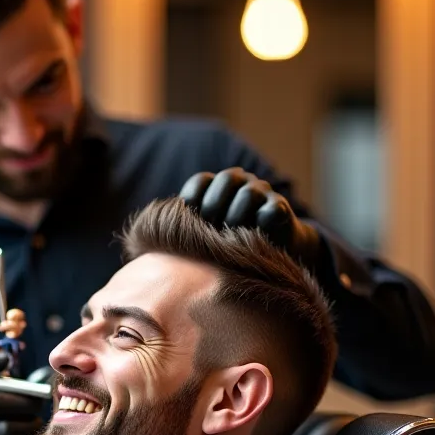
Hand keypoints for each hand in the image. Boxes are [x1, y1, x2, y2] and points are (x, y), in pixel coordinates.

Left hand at [179, 167, 320, 269]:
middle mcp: (242, 182)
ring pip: (249, 193)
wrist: (271, 255)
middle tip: (211, 230)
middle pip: (227, 178)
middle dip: (215, 206)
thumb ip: (184, 228)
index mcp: (219, 186)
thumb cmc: (228, 246)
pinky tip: (255, 239)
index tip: (187, 223)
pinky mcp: (280, 208)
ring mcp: (264, 193)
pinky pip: (271, 210)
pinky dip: (261, 224)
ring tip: (233, 239)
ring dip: (237, 218)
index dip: (192, 200)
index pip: (201, 181)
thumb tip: (155, 233)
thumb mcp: (204, 235)